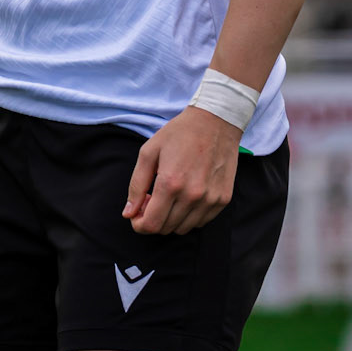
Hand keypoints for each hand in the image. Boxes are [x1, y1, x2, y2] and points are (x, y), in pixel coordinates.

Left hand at [123, 106, 239, 235]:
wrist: (215, 122)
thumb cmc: (178, 134)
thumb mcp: (148, 153)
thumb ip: (136, 185)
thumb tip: (128, 214)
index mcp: (170, 184)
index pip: (151, 224)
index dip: (139, 225)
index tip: (137, 214)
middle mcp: (192, 196)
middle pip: (166, 228)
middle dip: (152, 219)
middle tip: (151, 199)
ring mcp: (210, 199)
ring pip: (183, 228)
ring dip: (170, 219)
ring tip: (168, 197)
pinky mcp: (223, 199)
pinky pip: (201, 221)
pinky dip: (189, 216)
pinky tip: (185, 197)